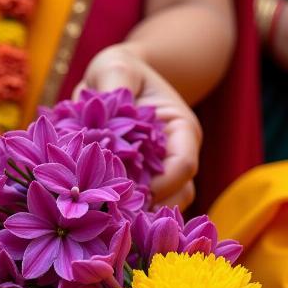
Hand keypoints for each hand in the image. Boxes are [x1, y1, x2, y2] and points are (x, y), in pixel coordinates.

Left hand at [76, 44, 202, 209]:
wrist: (118, 80)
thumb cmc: (119, 70)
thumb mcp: (116, 66)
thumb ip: (115, 82)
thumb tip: (105, 106)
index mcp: (181, 129)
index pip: (183, 165)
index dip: (161, 185)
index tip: (127, 193)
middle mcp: (177, 155)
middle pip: (179, 195)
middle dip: (150, 208)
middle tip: (115, 217)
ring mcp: (162, 172)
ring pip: (164, 208)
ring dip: (139, 217)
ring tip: (108, 221)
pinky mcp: (143, 183)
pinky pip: (143, 208)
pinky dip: (127, 214)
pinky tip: (103, 217)